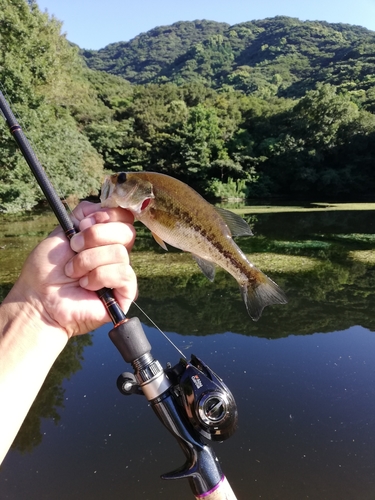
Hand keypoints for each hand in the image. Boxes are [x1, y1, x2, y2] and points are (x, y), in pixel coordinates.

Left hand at [9, 201, 136, 337]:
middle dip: (95, 237)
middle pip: (127, 232)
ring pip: (120, 253)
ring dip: (89, 260)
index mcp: (105, 238)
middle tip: (74, 248)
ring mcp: (121, 274)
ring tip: (74, 272)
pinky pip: (123, 274)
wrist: (38, 298)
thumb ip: (84, 214)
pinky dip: (99, 276)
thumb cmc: (47, 269)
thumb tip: (103, 207)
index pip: (125, 217)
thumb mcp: (64, 231)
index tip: (85, 223)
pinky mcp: (125, 293)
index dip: (108, 216)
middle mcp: (116, 254)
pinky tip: (85, 284)